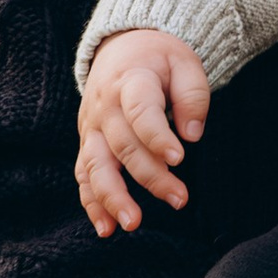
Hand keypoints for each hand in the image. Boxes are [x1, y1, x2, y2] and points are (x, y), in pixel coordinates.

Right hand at [76, 28, 212, 236]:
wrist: (121, 48)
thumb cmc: (159, 59)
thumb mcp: (184, 62)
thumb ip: (193, 95)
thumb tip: (192, 134)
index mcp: (130, 81)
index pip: (139, 111)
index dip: (157, 136)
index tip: (180, 158)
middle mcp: (105, 107)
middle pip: (122, 146)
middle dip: (150, 177)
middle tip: (179, 199)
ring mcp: (92, 128)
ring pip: (95, 167)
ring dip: (113, 198)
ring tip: (133, 224)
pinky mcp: (88, 144)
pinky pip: (84, 176)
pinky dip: (92, 203)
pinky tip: (106, 228)